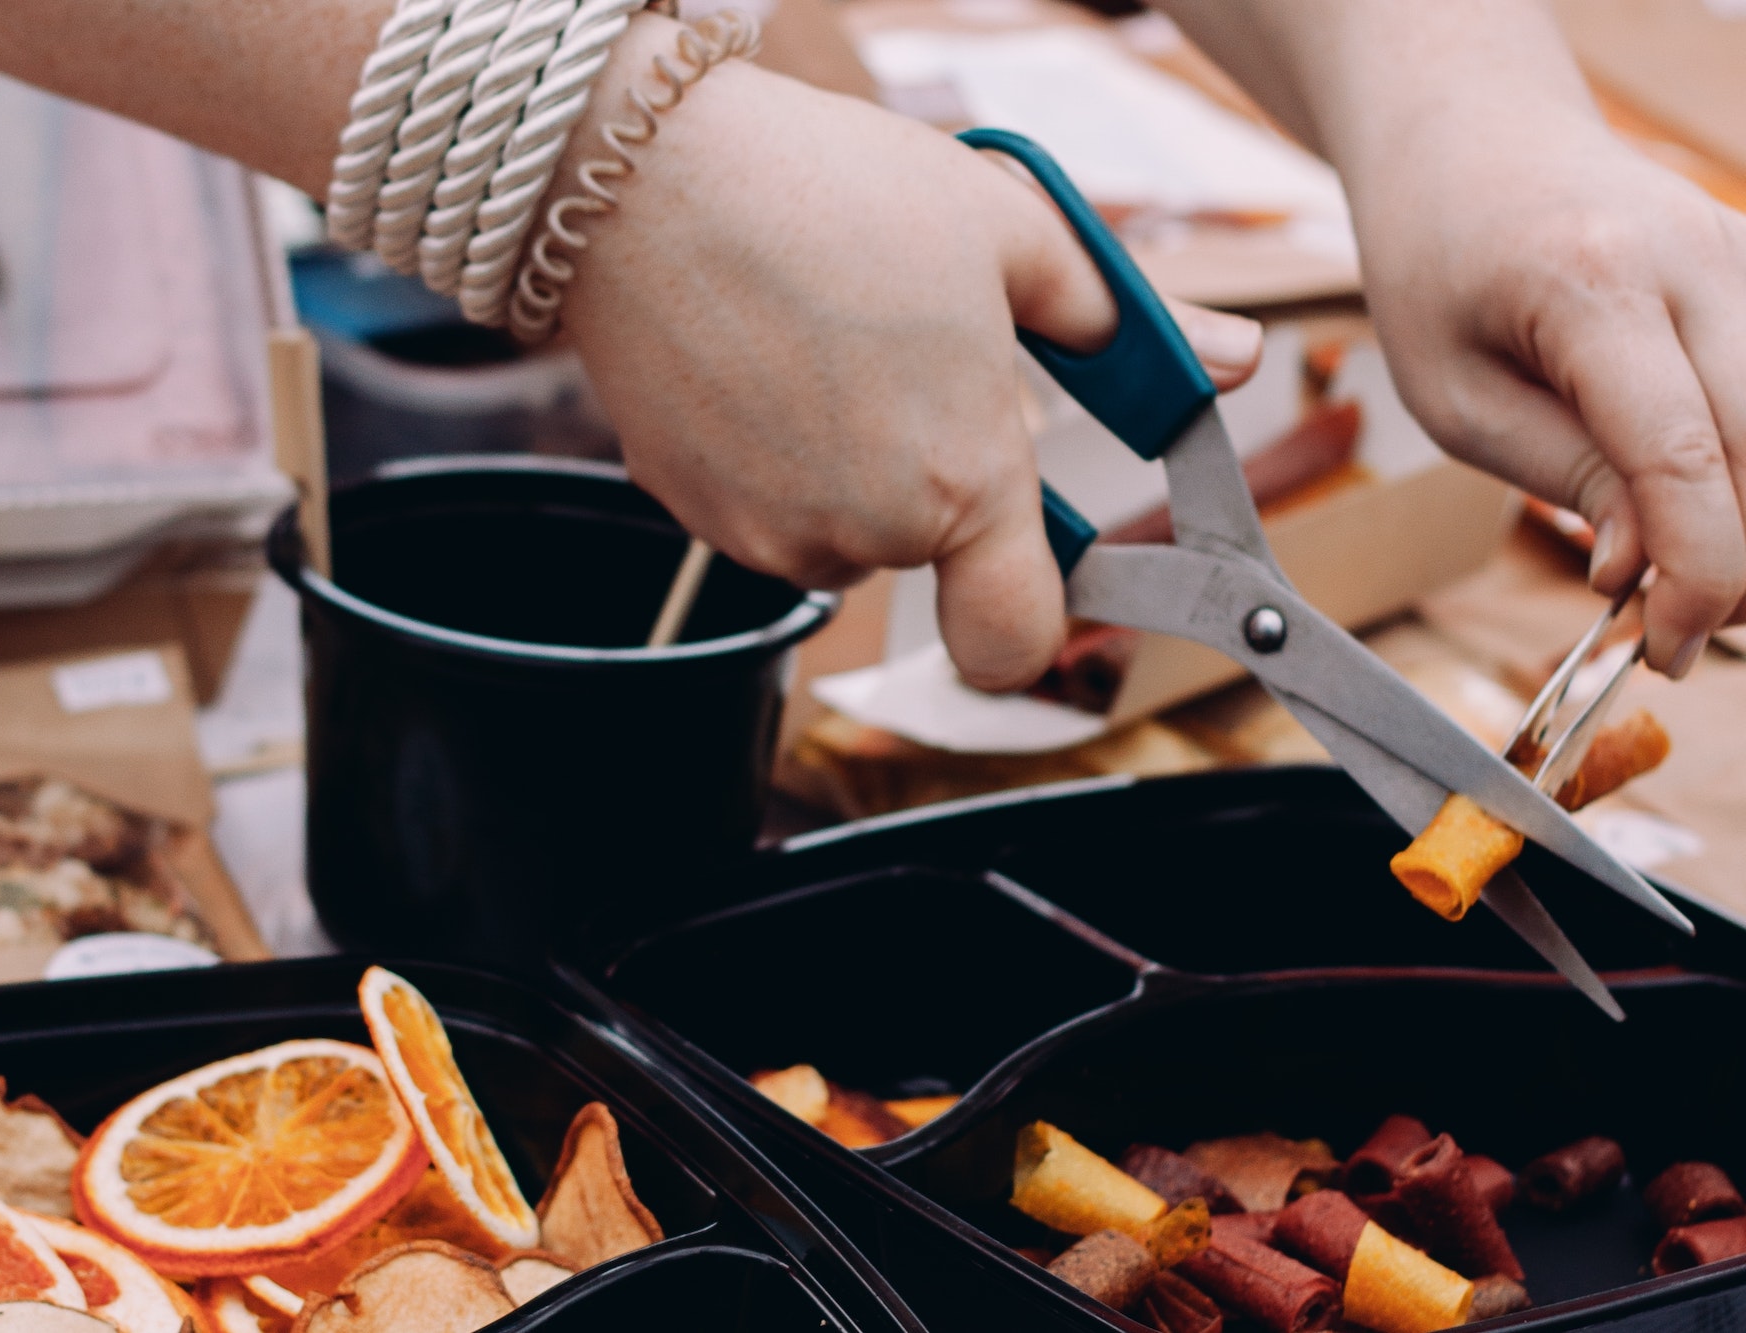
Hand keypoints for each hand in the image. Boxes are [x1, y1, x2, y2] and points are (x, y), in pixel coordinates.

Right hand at [561, 17, 1261, 689]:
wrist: (642, 176)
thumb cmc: (833, 193)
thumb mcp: (1010, 236)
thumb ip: (1127, 324)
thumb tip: (1230, 358)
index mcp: (960, 485)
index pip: (1017, 643)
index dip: (1041, 608)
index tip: (1045, 545)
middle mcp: (858, 536)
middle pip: (925, 561)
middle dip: (934, 481)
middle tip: (917, 360)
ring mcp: (761, 531)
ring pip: (840, 532)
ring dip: (851, 469)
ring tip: (832, 345)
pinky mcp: (687, 508)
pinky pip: (763, 508)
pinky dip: (775, 458)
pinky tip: (763, 360)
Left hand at [1353, 109, 1745, 677]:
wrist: (1472, 143)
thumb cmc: (1438, 268)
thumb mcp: (1455, 395)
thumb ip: (1563, 475)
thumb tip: (1647, 573)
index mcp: (1594, 286)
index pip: (1686, 457)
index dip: (1698, 573)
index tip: (1668, 644)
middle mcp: (1702, 259)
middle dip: (1735, 566)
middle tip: (1667, 631)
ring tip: (1673, 572)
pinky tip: (1692, 507)